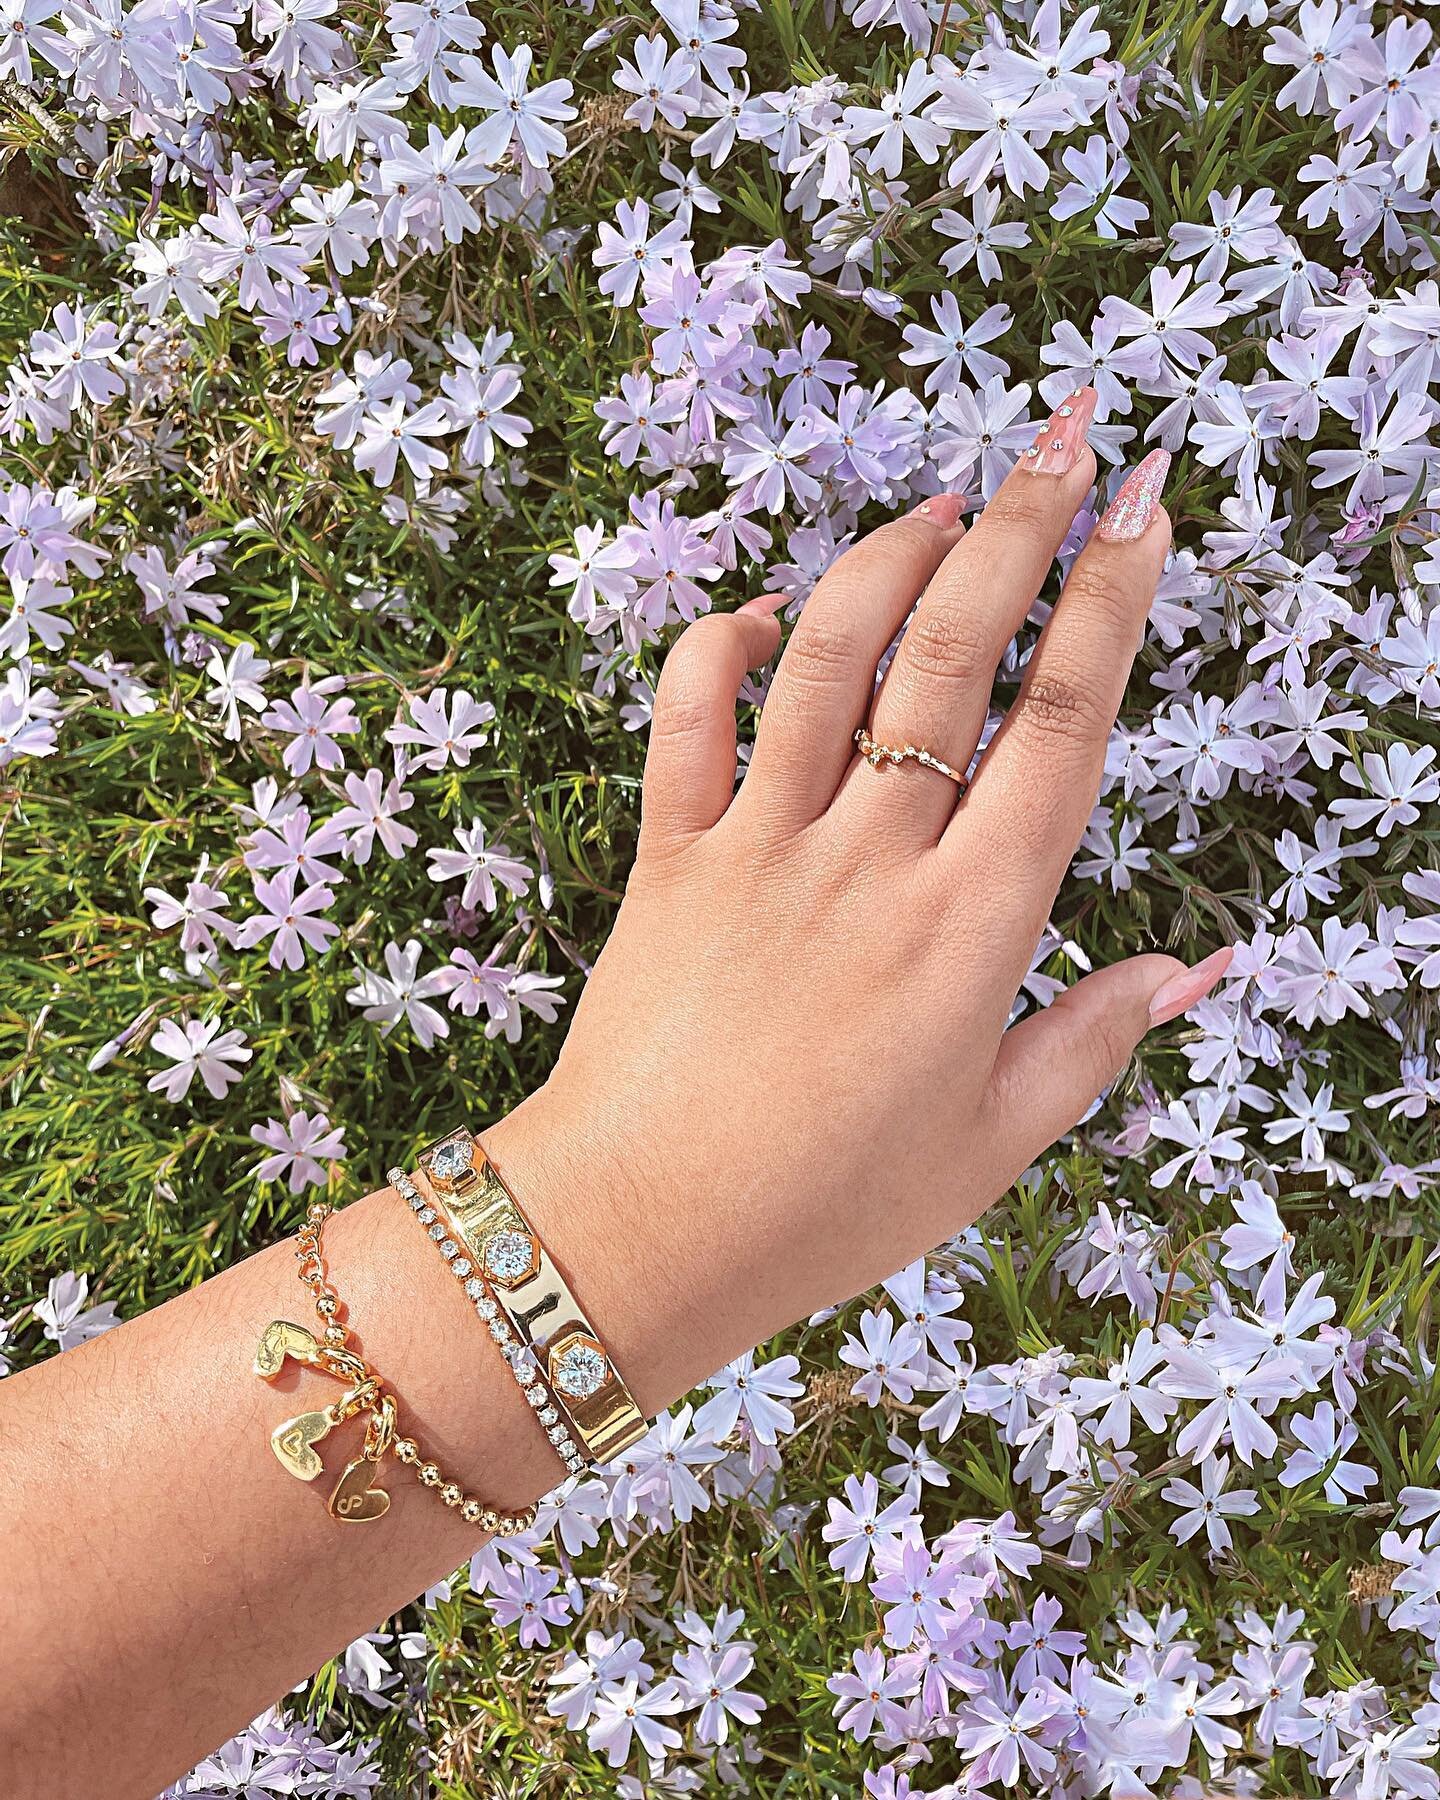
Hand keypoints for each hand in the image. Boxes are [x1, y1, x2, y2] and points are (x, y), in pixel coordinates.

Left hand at [487, 406, 1227, 1410]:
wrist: (638, 1235)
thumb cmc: (828, 1208)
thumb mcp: (990, 1146)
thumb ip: (1095, 1041)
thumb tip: (1199, 970)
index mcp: (973, 927)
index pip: (1064, 723)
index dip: (1114, 599)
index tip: (1146, 506)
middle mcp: (872, 859)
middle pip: (957, 651)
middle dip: (1022, 523)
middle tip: (1071, 434)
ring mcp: (760, 846)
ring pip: (832, 657)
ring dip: (891, 555)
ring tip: (946, 496)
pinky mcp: (667, 856)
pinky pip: (686, 719)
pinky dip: (721, 646)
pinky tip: (768, 610)